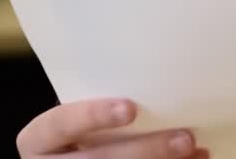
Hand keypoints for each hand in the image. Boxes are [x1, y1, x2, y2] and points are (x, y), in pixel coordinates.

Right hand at [17, 98, 209, 157]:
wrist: (68, 154)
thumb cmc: (81, 130)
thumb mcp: (77, 118)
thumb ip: (101, 108)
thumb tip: (162, 84)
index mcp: (39, 140)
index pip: (58, 124)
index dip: (92, 116)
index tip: (130, 108)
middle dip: (144, 151)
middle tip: (184, 138)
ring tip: (196, 151)